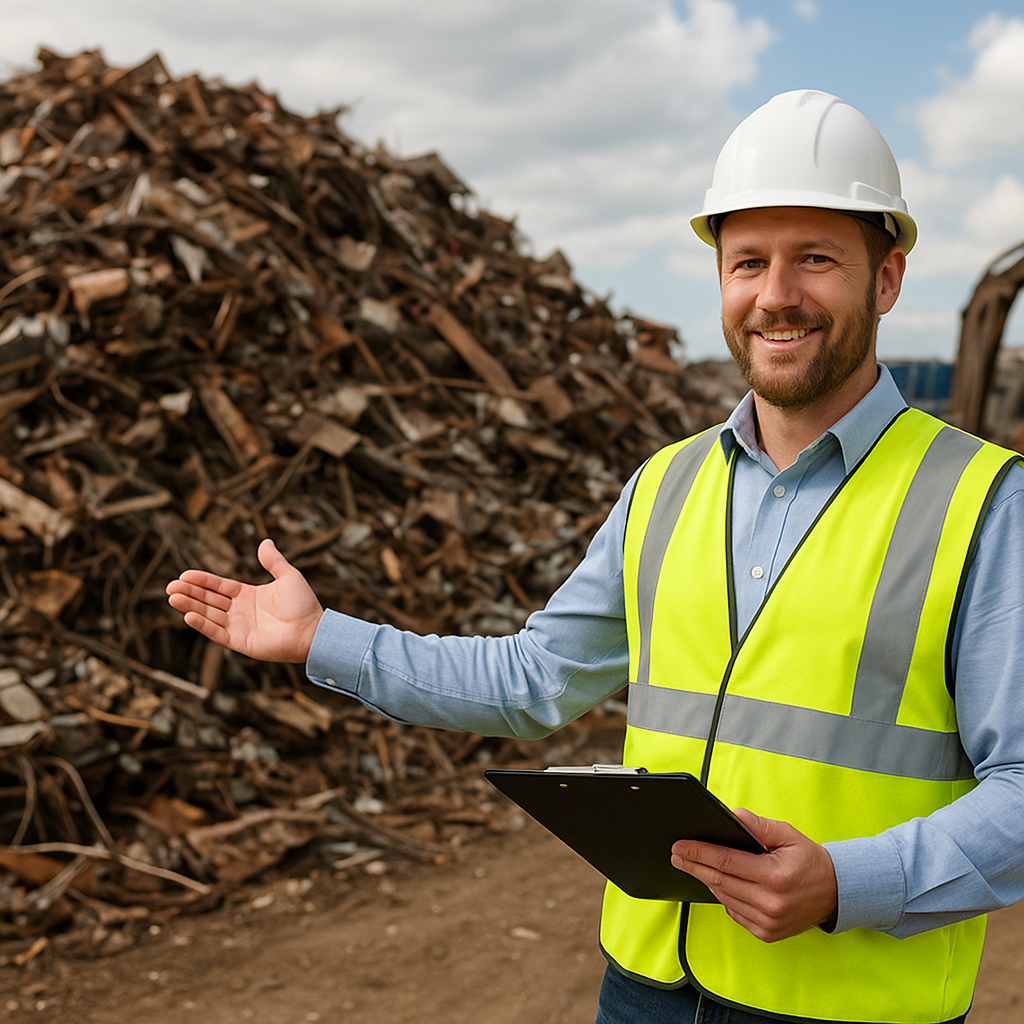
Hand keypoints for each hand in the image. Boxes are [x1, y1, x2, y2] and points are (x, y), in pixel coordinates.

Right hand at [166, 538, 323, 663]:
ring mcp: (239, 627)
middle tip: (171, 586)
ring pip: (209, 615)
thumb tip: (265, 541)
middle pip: (209, 600)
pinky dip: (203, 625)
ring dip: (191, 606)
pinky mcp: (240, 642)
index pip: (219, 586)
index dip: (202, 581)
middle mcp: (240, 611)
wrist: (313, 630)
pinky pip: (217, 633)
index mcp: (249, 595)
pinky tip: (189, 615)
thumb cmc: (304, 605)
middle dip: (190, 592)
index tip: (184, 575)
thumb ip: (274, 561)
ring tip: (173, 597)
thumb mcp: (288, 576)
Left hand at [670, 808, 837, 942]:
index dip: (699, 853)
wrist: (835, 893)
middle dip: (693, 865)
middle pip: (719, 881)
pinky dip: (723, 896)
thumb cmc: (809, 861)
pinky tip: (718, 882)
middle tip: (676, 854)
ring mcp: (768, 922)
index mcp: (774, 877)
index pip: (725, 862)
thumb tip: (733, 815)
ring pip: (724, 898)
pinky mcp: (766, 933)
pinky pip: (734, 912)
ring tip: (692, 864)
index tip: (680, 846)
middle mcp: (770, 903)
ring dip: (706, 880)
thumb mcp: (787, 835)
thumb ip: (758, 826)